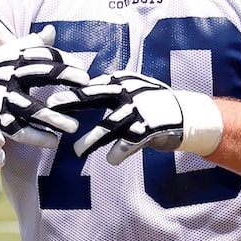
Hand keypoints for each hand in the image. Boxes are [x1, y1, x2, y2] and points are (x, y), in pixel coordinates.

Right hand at [0, 30, 87, 144]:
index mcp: (11, 60)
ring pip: (33, 109)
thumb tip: (52, 30)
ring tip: (75, 126)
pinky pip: (20, 132)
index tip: (83, 67)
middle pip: (41, 74)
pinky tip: (54, 141)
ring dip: (55, 118)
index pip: (42, 55)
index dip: (64, 60)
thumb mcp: (4, 56)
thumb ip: (29, 45)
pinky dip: (38, 138)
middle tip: (86, 83)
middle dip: (65, 76)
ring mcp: (2, 101)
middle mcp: (8, 77)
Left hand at [60, 70, 226, 165]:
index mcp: (124, 80)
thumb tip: (83, 91)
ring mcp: (140, 110)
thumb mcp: (134, 90)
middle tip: (52, 108)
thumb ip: (111, 90)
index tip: (51, 100)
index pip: (92, 85)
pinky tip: (111, 161)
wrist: (188, 115)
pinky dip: (119, 152)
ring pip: (110, 125)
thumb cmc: (154, 105)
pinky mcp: (150, 128)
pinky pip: (130, 143)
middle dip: (73, 101)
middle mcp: (130, 92)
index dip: (72, 92)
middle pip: (95, 96)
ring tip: (77, 152)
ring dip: (92, 140)